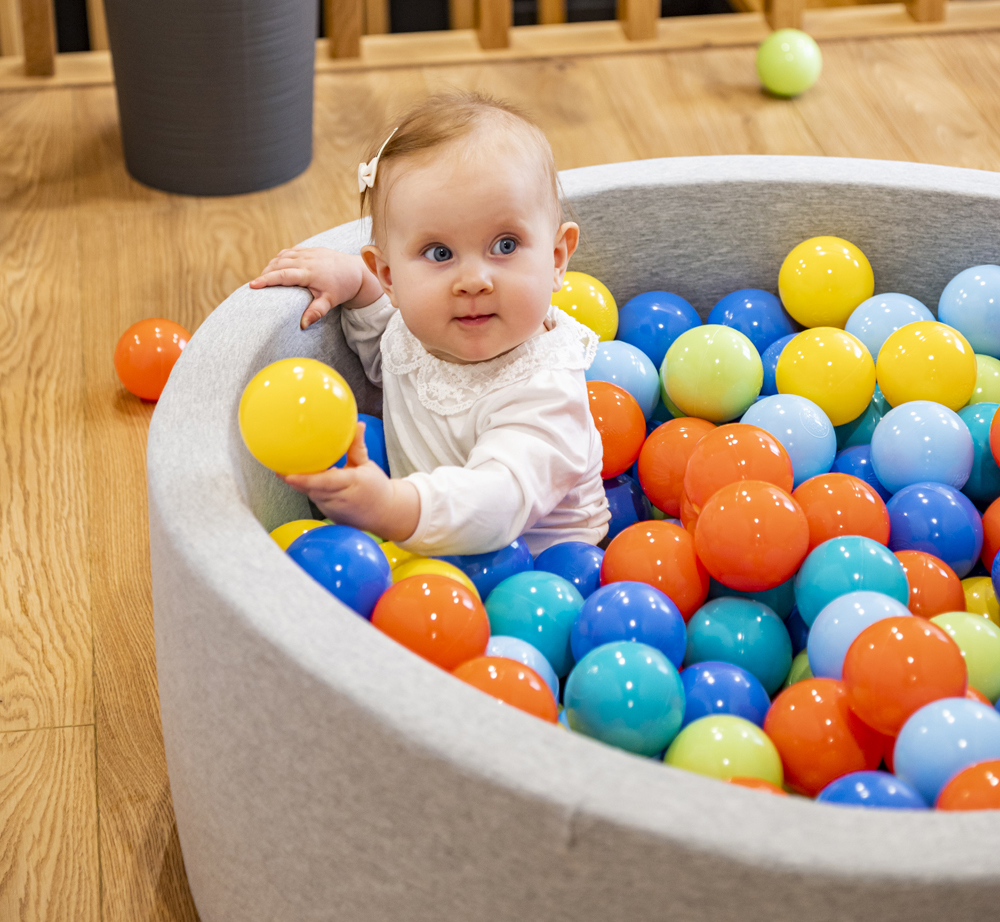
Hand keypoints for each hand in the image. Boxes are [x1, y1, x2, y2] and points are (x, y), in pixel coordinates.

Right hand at [249, 248, 384, 329]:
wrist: (357, 272)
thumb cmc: (343, 288)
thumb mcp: (330, 302)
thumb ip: (315, 312)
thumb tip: (302, 325)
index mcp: (309, 272)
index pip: (282, 275)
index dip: (266, 280)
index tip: (252, 285)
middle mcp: (307, 260)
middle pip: (278, 264)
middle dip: (265, 273)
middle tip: (256, 285)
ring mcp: (308, 252)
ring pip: (283, 256)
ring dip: (271, 265)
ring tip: (264, 277)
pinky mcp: (311, 249)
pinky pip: (290, 251)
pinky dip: (280, 258)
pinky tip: (276, 266)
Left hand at [279, 423, 419, 542]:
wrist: (385, 514)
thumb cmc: (376, 488)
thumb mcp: (367, 464)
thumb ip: (357, 445)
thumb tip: (357, 424)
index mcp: (351, 483)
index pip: (324, 483)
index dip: (304, 480)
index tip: (287, 475)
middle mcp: (339, 499)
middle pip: (311, 488)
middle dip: (294, 478)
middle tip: (278, 462)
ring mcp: (332, 509)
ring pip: (310, 493)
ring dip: (300, 482)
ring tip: (284, 466)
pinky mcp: (328, 514)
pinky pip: (314, 498)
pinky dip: (308, 488)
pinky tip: (298, 478)